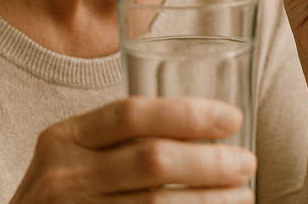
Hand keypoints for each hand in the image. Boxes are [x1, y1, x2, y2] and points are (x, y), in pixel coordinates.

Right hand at [10, 96, 256, 202]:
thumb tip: (201, 133)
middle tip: (246, 162)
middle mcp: (65, 176)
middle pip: (152, 160)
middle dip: (209, 161)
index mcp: (63, 139)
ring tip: (242, 196)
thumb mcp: (71, 159)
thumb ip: (116, 143)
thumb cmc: (61, 198)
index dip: (187, 113)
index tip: (232, 118)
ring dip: (210, 201)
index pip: (131, 114)